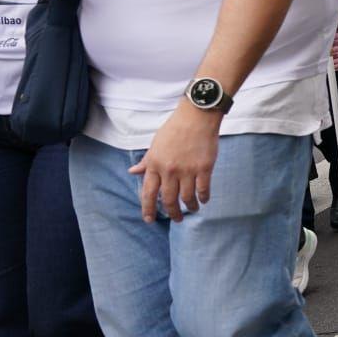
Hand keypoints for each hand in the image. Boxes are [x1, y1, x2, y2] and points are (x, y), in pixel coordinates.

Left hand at [131, 104, 219, 222]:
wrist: (196, 117)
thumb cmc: (174, 129)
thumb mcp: (155, 145)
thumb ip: (146, 162)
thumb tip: (132, 172)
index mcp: (155, 165)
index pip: (148, 193)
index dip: (148, 209)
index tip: (149, 219)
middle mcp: (169, 170)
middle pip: (168, 199)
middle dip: (172, 213)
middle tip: (177, 218)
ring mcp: (187, 170)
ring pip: (186, 197)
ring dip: (189, 207)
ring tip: (192, 210)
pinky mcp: (204, 168)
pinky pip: (203, 189)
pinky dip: (203, 198)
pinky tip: (203, 200)